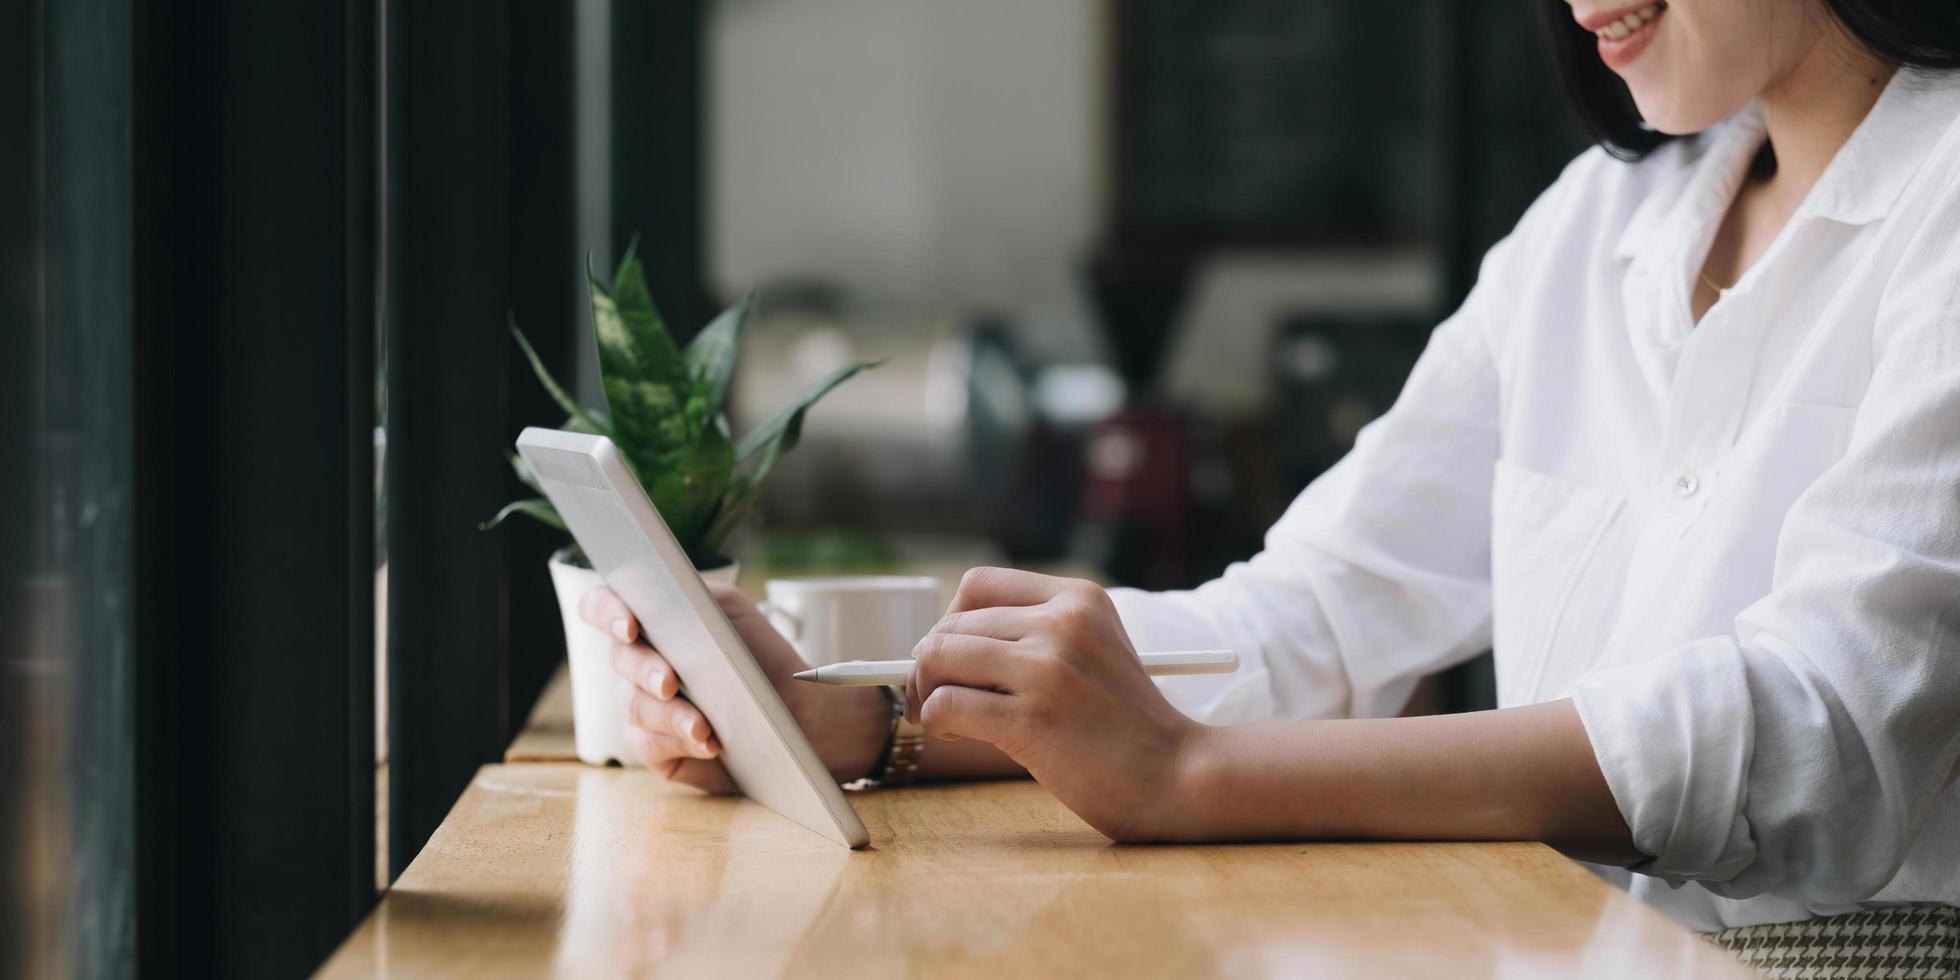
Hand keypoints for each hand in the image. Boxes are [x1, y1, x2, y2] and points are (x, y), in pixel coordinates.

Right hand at [579, 582, 889, 792]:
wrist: (799, 715)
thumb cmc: (763, 659)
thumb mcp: (732, 613)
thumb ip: (694, 596)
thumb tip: (657, 599)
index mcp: (652, 623)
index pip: (604, 607)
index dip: (605, 612)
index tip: (630, 626)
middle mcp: (640, 663)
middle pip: (619, 658)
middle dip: (647, 669)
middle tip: (672, 682)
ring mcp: (643, 706)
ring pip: (633, 705)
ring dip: (670, 714)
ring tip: (704, 725)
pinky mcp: (654, 747)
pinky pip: (646, 743)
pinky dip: (678, 741)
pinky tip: (708, 742)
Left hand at [903, 567, 1206, 841]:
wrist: (1177, 775)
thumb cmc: (1126, 724)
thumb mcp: (1093, 651)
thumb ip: (1031, 637)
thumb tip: (934, 647)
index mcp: (1078, 598)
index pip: (977, 585)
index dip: (950, 621)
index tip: (954, 657)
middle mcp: (1062, 623)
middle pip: (950, 626)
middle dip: (929, 664)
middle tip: (931, 698)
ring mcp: (1047, 669)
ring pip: (938, 658)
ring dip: (926, 692)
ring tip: (941, 719)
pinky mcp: (1031, 720)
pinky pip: (946, 705)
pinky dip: (937, 722)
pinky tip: (957, 736)